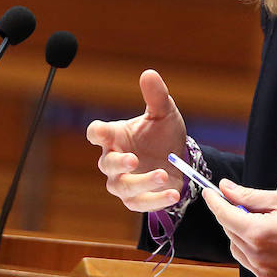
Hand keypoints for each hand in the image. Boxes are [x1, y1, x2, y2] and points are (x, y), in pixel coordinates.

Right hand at [85, 69, 187, 211]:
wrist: (180, 160)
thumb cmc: (164, 134)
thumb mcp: (164, 113)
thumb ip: (156, 96)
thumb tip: (149, 73)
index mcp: (116, 136)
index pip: (97, 133)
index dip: (97, 133)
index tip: (101, 132)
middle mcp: (115, 160)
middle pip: (107, 164)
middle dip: (119, 163)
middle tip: (134, 159)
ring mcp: (124, 181)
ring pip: (123, 186)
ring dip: (142, 182)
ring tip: (162, 175)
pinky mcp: (136, 199)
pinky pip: (140, 203)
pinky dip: (156, 200)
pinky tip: (173, 193)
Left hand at [203, 180, 276, 276]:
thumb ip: (249, 196)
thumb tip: (225, 188)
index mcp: (259, 233)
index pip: (224, 215)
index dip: (214, 201)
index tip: (210, 192)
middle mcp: (258, 257)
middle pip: (230, 233)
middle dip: (233, 217)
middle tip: (248, 206)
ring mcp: (265, 274)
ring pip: (238, 251)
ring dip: (243, 236)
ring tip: (265, 225)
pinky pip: (252, 266)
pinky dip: (254, 253)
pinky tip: (273, 243)